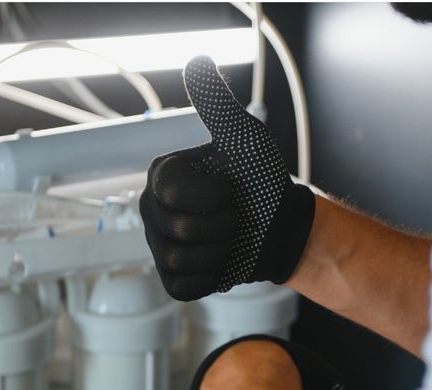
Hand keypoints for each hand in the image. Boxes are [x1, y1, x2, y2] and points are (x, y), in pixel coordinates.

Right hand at [139, 56, 315, 300]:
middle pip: (178, 230)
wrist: (279, 226)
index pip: (172, 193)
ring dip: (219, 253)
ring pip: (181, 260)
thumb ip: (218, 105)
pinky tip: (221, 261)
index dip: (210, 196)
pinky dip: (211, 277)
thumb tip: (198, 62)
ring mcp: (160, 245)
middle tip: (234, 216)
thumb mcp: (244, 138)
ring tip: (230, 238)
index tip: (229, 188)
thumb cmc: (261, 180)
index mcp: (162, 175)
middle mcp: (152, 209)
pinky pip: (183, 286)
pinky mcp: (173, 278)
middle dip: (221, 226)